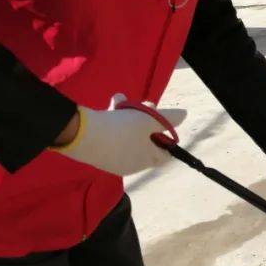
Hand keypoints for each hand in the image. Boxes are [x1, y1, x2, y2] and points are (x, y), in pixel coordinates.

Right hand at [54, 94, 185, 176]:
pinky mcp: (99, 155)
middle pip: (146, 141)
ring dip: (128, 116)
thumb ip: (169, 118)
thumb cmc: (122, 129)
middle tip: (141, 105)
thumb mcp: (149, 120)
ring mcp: (114, 161)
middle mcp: (133, 165)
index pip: (165, 154)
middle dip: (145, 119)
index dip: (165, 136)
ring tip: (120, 100)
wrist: (81, 136)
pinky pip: (113, 138)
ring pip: (128, 136)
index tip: (158, 121)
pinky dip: (113, 123)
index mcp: (148, 160)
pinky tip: (109, 107)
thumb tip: (184, 115)